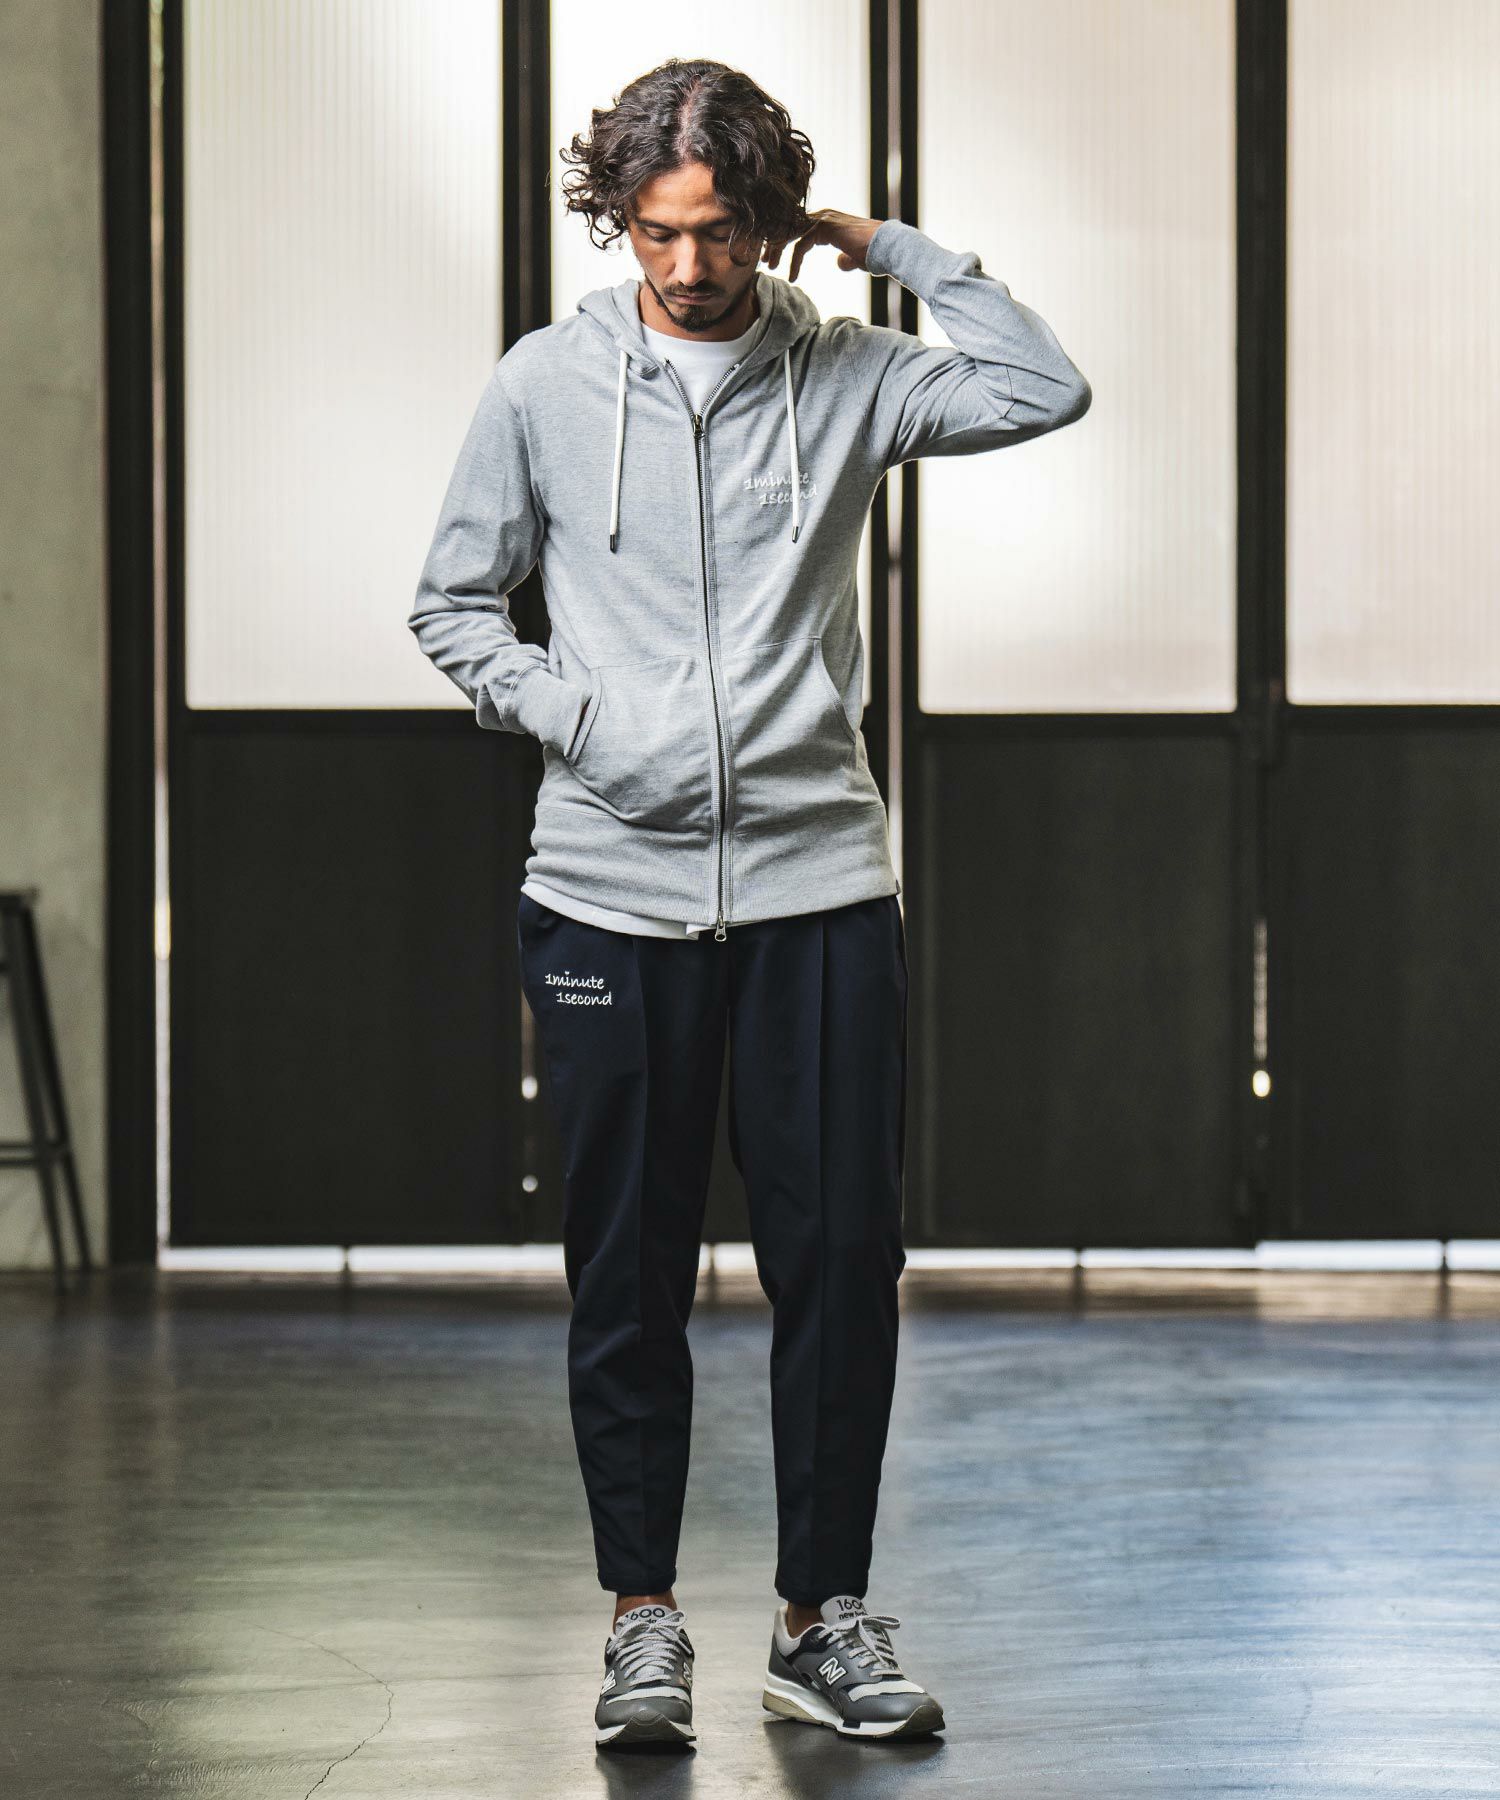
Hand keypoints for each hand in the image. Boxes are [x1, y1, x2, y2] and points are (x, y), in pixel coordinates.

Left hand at [763, 209, 881, 282]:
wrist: (888, 247)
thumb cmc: (875, 253)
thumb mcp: (855, 256)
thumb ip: (845, 258)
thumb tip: (839, 262)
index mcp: (826, 220)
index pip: (795, 227)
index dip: (781, 241)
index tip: (771, 257)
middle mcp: (823, 215)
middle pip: (788, 226)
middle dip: (773, 242)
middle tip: (764, 260)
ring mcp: (824, 219)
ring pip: (790, 232)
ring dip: (777, 249)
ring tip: (770, 266)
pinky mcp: (825, 228)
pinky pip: (801, 245)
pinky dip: (794, 261)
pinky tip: (793, 276)